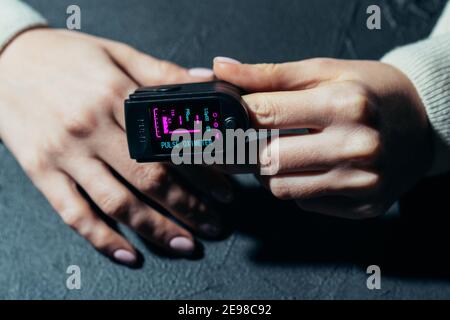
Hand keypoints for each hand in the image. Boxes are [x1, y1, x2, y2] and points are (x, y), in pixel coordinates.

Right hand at [0, 28, 232, 265]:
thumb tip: (205, 81)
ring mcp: (66, 154)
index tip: (224, 190)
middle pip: (151, 179)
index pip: (171, 143)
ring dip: (156, 228)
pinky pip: (74, 214)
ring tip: (185, 243)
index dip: (203, 172)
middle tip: (214, 225)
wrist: (4, 60)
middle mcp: (92, 128)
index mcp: (116, 97)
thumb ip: (161, 72)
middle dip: (189, 207)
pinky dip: (102, 239)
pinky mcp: (42, 172)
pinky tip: (129, 254)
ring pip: (118, 203)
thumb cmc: (64, 57)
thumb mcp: (116, 53)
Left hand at [214, 57, 431, 218]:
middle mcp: (356, 146)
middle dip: (249, 151)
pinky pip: (306, 204)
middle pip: (268, 160)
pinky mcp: (364, 206)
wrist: (423, 122)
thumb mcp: (324, 72)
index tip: (222, 121)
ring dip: (270, 172)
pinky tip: (312, 169)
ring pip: (281, 189)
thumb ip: (269, 75)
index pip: (265, 114)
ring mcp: (362, 182)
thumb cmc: (370, 91)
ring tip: (285, 152)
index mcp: (344, 104)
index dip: (234, 118)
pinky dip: (298, 188)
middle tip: (253, 140)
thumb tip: (222, 69)